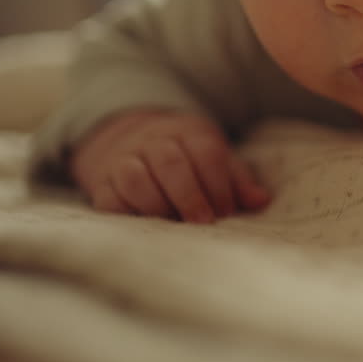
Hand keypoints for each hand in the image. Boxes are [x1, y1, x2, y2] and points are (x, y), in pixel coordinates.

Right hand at [69, 109, 269, 221]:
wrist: (126, 140)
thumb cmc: (184, 157)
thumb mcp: (212, 157)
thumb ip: (236, 179)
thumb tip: (261, 201)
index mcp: (187, 131)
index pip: (206, 152)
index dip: (218, 183)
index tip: (227, 211)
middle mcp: (153, 140)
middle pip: (170, 162)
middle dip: (190, 196)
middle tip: (204, 223)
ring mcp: (123, 160)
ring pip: (135, 177)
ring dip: (158, 205)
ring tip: (175, 228)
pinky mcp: (102, 183)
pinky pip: (109, 198)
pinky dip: (127, 215)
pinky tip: (147, 229)